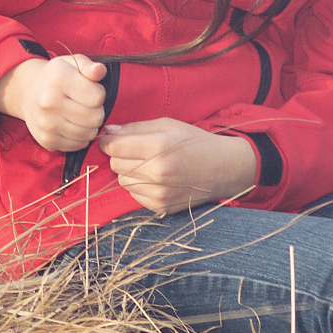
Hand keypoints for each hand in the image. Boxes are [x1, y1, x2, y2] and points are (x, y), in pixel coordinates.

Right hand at [0, 55, 105, 151]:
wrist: (29, 93)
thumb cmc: (57, 77)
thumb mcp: (72, 63)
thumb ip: (89, 66)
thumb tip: (99, 71)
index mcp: (58, 79)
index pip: (97, 97)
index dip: (99, 93)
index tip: (90, 90)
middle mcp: (49, 103)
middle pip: (95, 118)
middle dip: (97, 111)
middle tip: (87, 105)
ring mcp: (46, 124)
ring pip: (89, 134)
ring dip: (91, 126)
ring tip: (81, 114)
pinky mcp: (47, 140)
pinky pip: (78, 145)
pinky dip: (81, 137)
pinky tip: (73, 125)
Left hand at [99, 118, 259, 213]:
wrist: (224, 168)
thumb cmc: (196, 142)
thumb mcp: (168, 125)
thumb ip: (136, 128)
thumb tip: (108, 132)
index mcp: (159, 147)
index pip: (114, 147)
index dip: (108, 141)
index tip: (113, 138)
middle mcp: (157, 172)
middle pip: (116, 164)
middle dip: (121, 155)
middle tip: (138, 150)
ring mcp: (159, 193)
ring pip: (122, 181)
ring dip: (129, 172)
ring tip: (149, 164)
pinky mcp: (160, 207)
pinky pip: (134, 195)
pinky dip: (139, 186)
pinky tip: (156, 179)